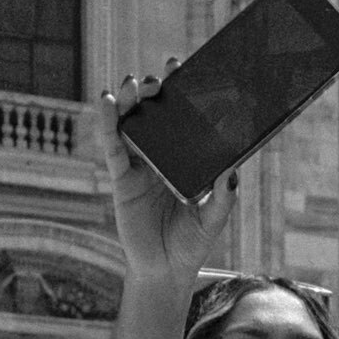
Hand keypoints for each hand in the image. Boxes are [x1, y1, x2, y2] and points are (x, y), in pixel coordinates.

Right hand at [95, 75, 237, 283]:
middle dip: (152, 91)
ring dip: (129, 99)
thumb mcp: (213, 219)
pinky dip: (107, 122)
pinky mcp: (121, 179)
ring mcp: (138, 165)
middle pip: (152, 114)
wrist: (166, 272)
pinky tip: (106, 100)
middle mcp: (159, 156)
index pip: (180, 117)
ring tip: (133, 84)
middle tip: (158, 80)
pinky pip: (112, 146)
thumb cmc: (191, 244)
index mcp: (182, 158)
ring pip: (129, 123)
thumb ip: (223, 196)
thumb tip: (231, 170)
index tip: (180, 66)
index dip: (178, 91)